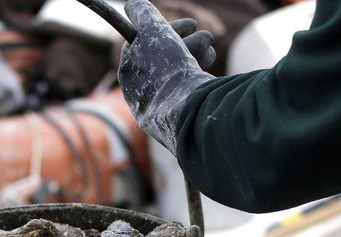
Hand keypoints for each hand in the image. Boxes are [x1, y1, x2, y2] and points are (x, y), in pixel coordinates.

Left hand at [118, 0, 214, 154]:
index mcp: (129, 75)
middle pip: (165, 58)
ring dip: (198, 55)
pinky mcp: (178, 121)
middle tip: (206, 37)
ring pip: (180, 74)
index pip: (146, 44)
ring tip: (211, 53)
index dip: (169, 28)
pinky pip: (189, 93)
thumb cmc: (167, 70)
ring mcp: (160, 110)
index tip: (191, 24)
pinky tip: (211, 74)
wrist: (187, 113)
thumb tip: (132, 4)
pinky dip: (201, 77)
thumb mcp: (152, 31)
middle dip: (188, 42)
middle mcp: (140, 94)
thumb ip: (142, 13)